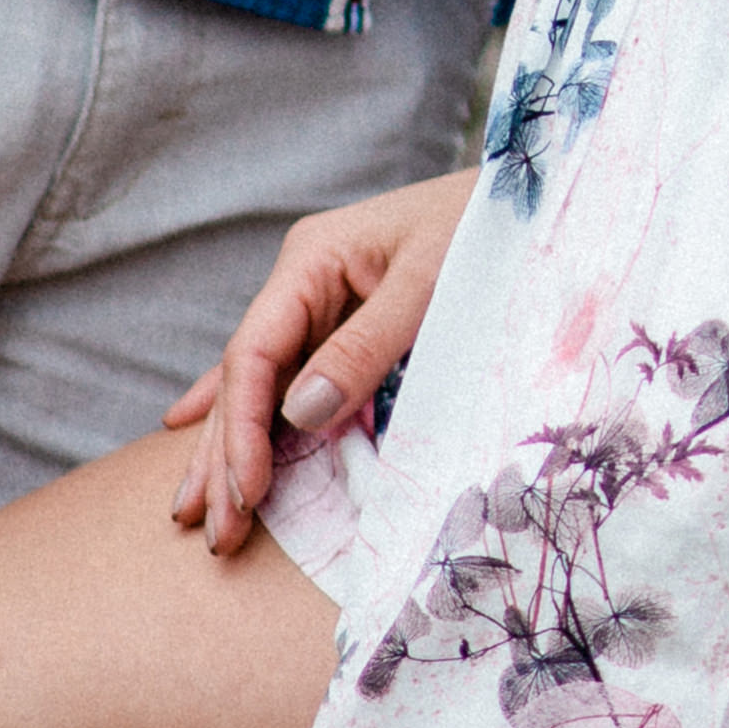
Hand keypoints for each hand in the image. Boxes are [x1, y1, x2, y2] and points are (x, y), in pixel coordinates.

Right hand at [164, 166, 479, 557]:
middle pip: (246, 376)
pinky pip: (284, 372)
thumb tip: (300, 415)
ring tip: (192, 510)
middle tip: (215, 533)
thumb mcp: (433, 281)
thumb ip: (367, 345)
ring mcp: (322, 298)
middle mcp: (305, 278)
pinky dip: (247, 407)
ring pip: (259, 383)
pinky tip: (193, 427)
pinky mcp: (347, 318)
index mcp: (312, 257)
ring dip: (227, 446)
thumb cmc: (489, 227)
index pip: (254, 354)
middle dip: (224, 456)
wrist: (536, 194)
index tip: (246, 493)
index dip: (243, 429)